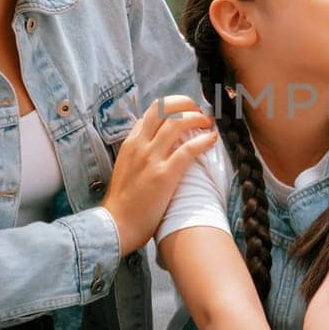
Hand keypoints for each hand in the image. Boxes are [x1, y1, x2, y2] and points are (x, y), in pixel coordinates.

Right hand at [101, 95, 216, 253]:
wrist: (116, 225)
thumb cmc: (123, 201)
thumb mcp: (126, 167)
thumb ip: (139, 152)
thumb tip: (157, 143)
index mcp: (130, 143)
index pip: (152, 111)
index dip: (173, 106)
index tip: (186, 110)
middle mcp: (140, 145)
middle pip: (164, 109)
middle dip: (186, 104)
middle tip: (200, 111)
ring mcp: (151, 159)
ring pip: (177, 123)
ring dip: (197, 118)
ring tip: (208, 123)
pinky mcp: (164, 175)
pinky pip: (188, 150)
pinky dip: (203, 140)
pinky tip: (212, 139)